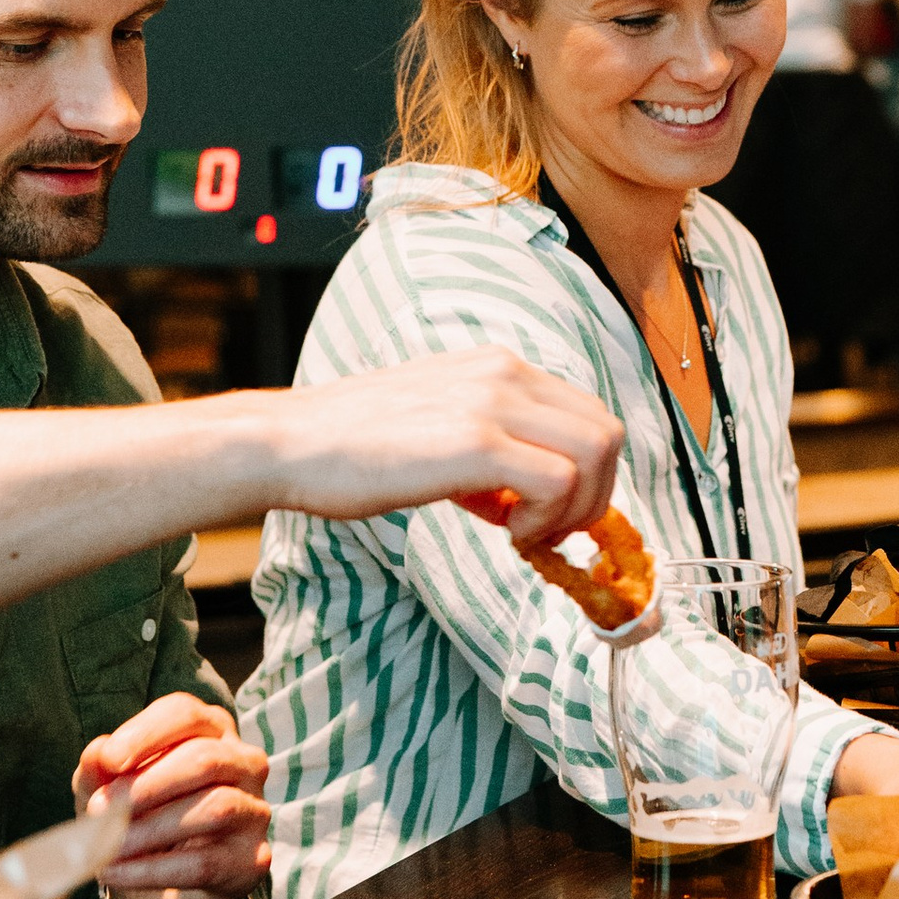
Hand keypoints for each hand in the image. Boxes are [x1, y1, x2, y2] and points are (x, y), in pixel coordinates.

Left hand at [74, 692, 270, 898]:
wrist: (161, 890)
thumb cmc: (138, 818)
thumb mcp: (108, 790)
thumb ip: (100, 768)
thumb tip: (98, 753)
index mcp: (211, 731)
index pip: (185, 714)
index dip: (146, 734)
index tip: (109, 761)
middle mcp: (244, 763)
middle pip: (205, 759)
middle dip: (147, 784)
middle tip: (100, 810)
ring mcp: (254, 811)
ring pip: (214, 808)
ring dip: (150, 829)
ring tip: (106, 847)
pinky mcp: (252, 859)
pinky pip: (204, 862)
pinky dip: (151, 870)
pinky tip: (114, 872)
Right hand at [273, 352, 622, 548]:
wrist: (290, 443)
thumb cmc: (351, 444)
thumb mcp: (437, 423)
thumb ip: (489, 442)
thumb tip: (524, 496)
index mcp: (499, 366)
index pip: (586, 414)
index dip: (586, 473)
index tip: (549, 511)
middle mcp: (505, 373)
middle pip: (607, 431)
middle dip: (595, 494)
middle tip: (549, 530)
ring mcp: (493, 404)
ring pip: (598, 451)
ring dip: (576, 508)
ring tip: (527, 532)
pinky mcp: (476, 442)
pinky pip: (559, 482)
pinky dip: (547, 520)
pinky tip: (506, 532)